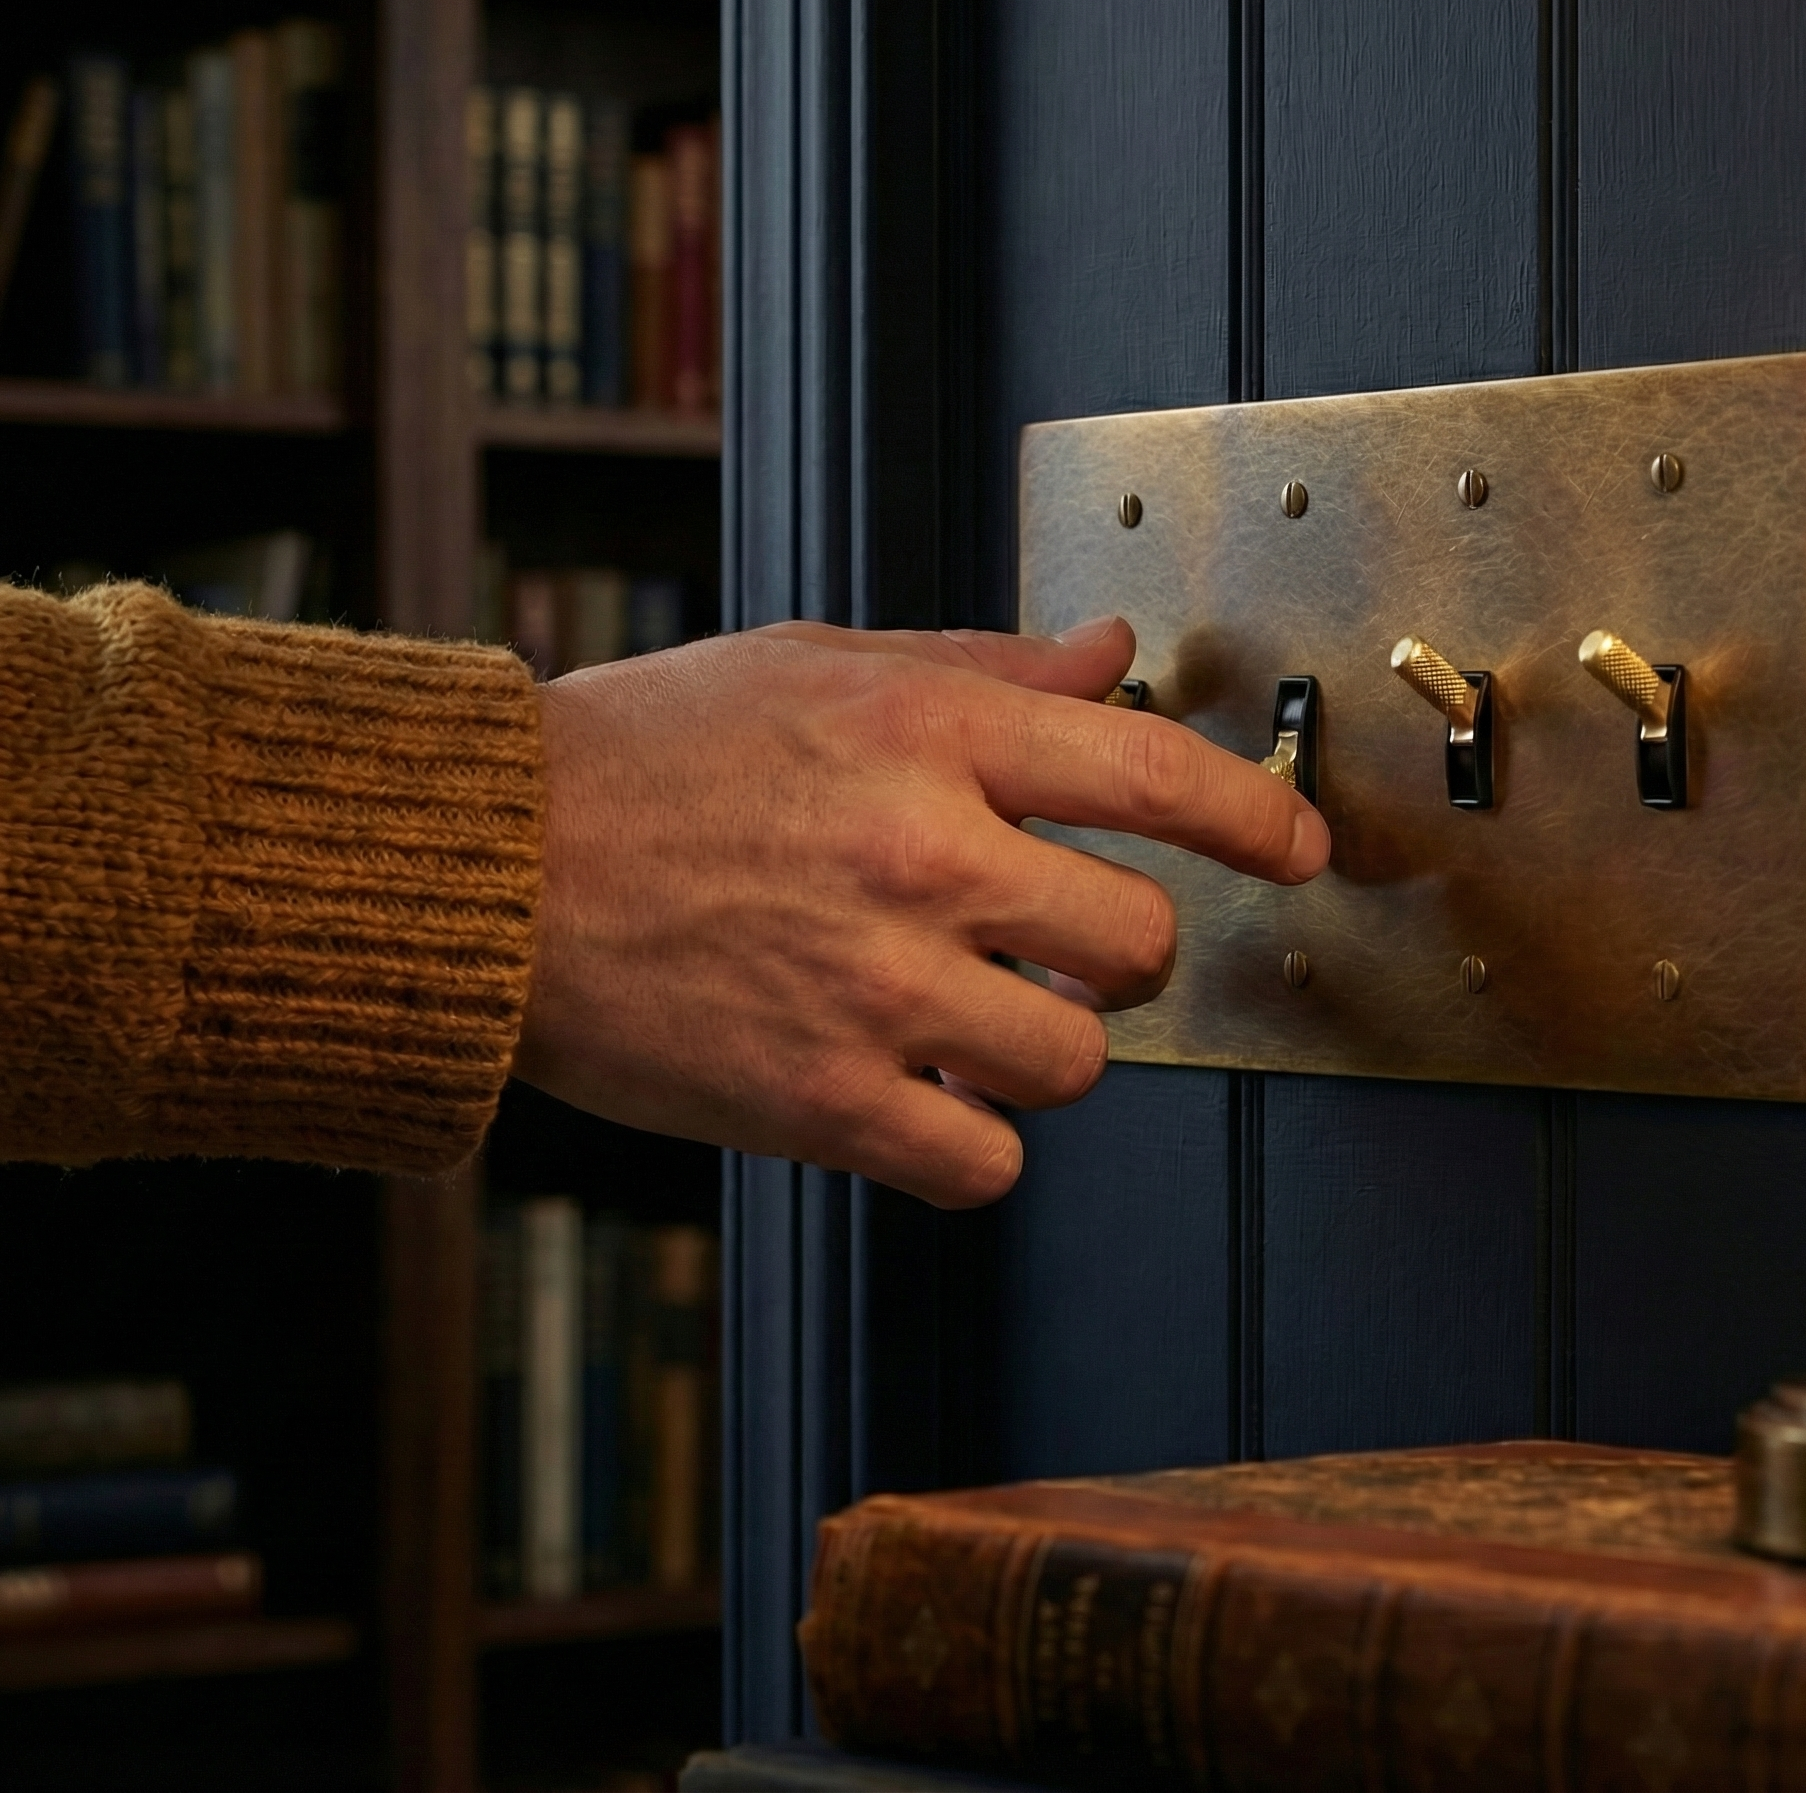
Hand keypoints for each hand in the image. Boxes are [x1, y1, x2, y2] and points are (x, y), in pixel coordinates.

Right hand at [513, 616, 1328, 1206]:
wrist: (489, 869)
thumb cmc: (647, 755)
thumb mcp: (817, 665)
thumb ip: (981, 667)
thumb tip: (1111, 656)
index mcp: (926, 736)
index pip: (1153, 777)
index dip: (1258, 818)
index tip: (1300, 848)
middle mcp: (920, 858)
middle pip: (1139, 944)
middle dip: (1127, 950)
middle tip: (1070, 940)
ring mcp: (875, 991)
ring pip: (1074, 1063)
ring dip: (1043, 1045)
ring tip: (969, 1014)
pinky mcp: (819, 1103)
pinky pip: (985, 1164)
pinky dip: (974, 1143)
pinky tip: (920, 1092)